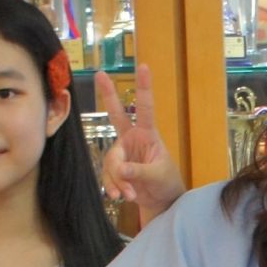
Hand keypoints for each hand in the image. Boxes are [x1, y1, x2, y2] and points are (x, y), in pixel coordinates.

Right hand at [96, 63, 184, 213]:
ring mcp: (122, 152)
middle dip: (108, 94)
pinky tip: (119, 196)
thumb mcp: (157, 176)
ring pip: (110, 160)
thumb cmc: (165, 182)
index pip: (145, 108)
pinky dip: (113, 186)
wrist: (160, 200)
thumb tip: (120, 170)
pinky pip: (107, 174)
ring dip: (118, 179)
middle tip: (100, 74)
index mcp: (148, 134)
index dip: (144, 88)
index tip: (144, 66)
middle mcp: (132, 138)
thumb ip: (139, 172)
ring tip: (129, 194)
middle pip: (116, 114)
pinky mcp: (114, 168)